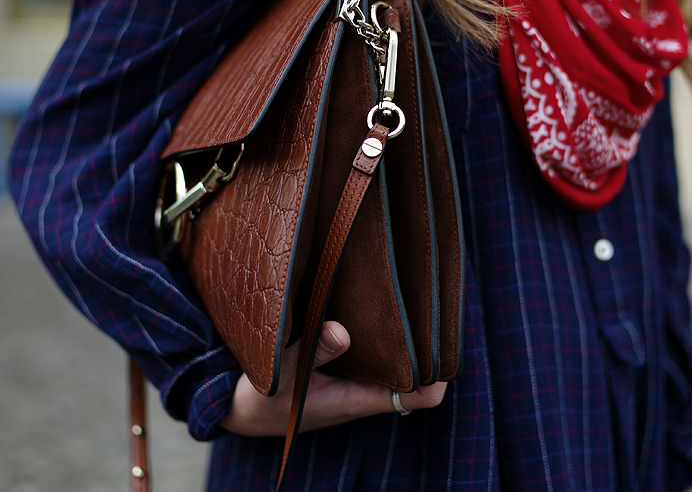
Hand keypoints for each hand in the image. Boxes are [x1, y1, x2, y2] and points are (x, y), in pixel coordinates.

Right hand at [220, 321, 446, 435]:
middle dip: (424, 343)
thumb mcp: (282, 378)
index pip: (419, 396)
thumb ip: (311, 353)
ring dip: (400, 334)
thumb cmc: (260, 401)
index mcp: (359, 399)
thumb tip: (341, 331)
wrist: (236, 408)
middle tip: (427, 305)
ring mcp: (352, 376)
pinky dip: (374, 328)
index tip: (444, 343)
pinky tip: (370, 299)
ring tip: (406, 294)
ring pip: (394, 357)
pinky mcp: (338, 363)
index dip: (438, 376)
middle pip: (415, 371)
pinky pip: (369, 347)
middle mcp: (363, 388)